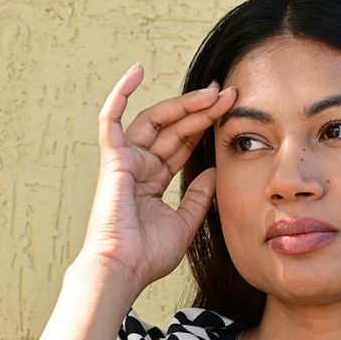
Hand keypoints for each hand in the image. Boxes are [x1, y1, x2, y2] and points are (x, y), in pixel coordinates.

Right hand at [79, 63, 236, 294]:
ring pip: (155, 120)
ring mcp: (125, 162)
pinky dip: (120, 93)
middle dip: (201, 110)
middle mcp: (139, 167)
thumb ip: (198, 197)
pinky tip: (137, 70)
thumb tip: (213, 170)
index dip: (204, 126)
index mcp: (153, 182)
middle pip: (173, 128)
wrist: (124, 269)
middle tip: (228, 94)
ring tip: (212, 92)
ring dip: (182, 103)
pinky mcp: (112, 160)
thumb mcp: (184, 224)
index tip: (229, 110)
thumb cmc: (148, 256)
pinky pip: (111, 119)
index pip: (181, 145)